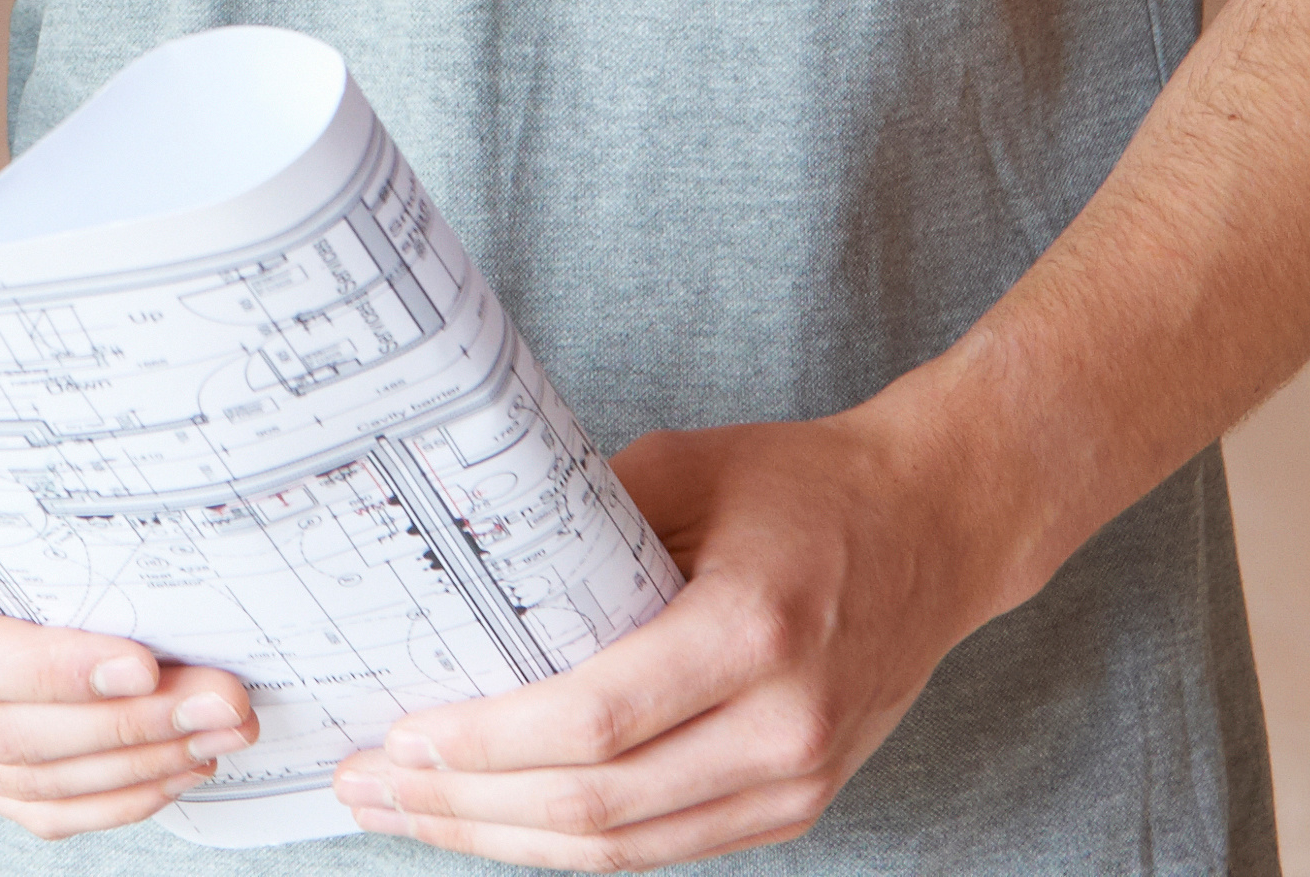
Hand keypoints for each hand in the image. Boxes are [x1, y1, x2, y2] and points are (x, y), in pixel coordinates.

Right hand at [0, 485, 257, 836]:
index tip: (143, 665)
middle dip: (128, 725)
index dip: (49, 672)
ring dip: (135, 766)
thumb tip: (153, 507)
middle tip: (221, 701)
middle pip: (1, 735)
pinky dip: (105, 798)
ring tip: (216, 731)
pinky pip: (25, 806)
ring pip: (24, 782)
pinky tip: (169, 769)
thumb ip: (19, 496)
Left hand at [331, 410, 1027, 864]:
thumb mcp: (684, 470)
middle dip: (465, 806)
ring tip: (410, 813)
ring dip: (503, 839)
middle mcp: (784, 727)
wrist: (940, 529)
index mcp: (753, 631)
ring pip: (625, 849)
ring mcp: (797, 782)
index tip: (401, 736)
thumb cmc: (808, 488)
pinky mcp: (796, 806)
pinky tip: (499, 820)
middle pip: (598, 805)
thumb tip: (457, 569)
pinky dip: (572, 842)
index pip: (596, 723)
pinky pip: (664, 847)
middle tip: (368, 785)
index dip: (487, 745)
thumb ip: (578, 526)